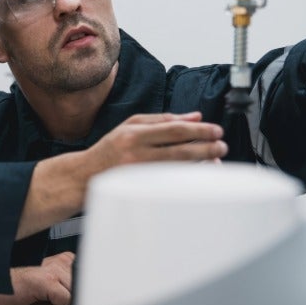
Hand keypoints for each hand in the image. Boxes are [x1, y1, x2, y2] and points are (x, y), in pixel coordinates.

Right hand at [0, 252, 74, 304]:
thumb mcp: (46, 284)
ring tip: (49, 303)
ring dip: (64, 302)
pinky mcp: (46, 281)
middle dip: (71, 297)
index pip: (83, 274)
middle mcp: (57, 262)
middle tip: (55, 302)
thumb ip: (63, 284)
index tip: (68, 296)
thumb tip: (79, 297)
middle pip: (81, 285)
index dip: (77, 288)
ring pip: (74, 291)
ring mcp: (52, 270)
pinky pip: (65, 298)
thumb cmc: (18, 288)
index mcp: (59, 260)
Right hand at [19, 112, 224, 237]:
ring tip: (216, 158)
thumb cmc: (109, 150)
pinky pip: (170, 181)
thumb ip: (163, 120)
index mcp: (134, 133)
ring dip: (200, 162)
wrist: (83, 176)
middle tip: (221, 145)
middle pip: (179, 148)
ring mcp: (137, 172)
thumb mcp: (131, 126)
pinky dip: (187, 175)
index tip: (215, 130)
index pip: (173, 129)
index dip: (198, 130)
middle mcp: (135, 152)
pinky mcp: (139, 188)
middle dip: (205, 146)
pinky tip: (199, 172)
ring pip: (177, 166)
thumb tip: (194, 116)